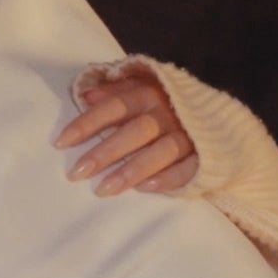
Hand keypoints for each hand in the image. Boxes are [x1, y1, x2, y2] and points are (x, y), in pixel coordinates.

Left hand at [58, 71, 198, 196]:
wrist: (217, 116)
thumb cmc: (167, 103)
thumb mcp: (142, 88)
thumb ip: (115, 91)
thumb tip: (84, 96)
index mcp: (150, 93)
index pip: (115, 107)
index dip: (88, 123)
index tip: (61, 142)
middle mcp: (169, 113)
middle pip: (135, 132)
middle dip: (104, 153)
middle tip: (76, 173)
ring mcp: (189, 134)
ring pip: (160, 152)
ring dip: (131, 170)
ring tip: (103, 189)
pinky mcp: (206, 154)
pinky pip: (189, 168)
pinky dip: (169, 179)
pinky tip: (146, 189)